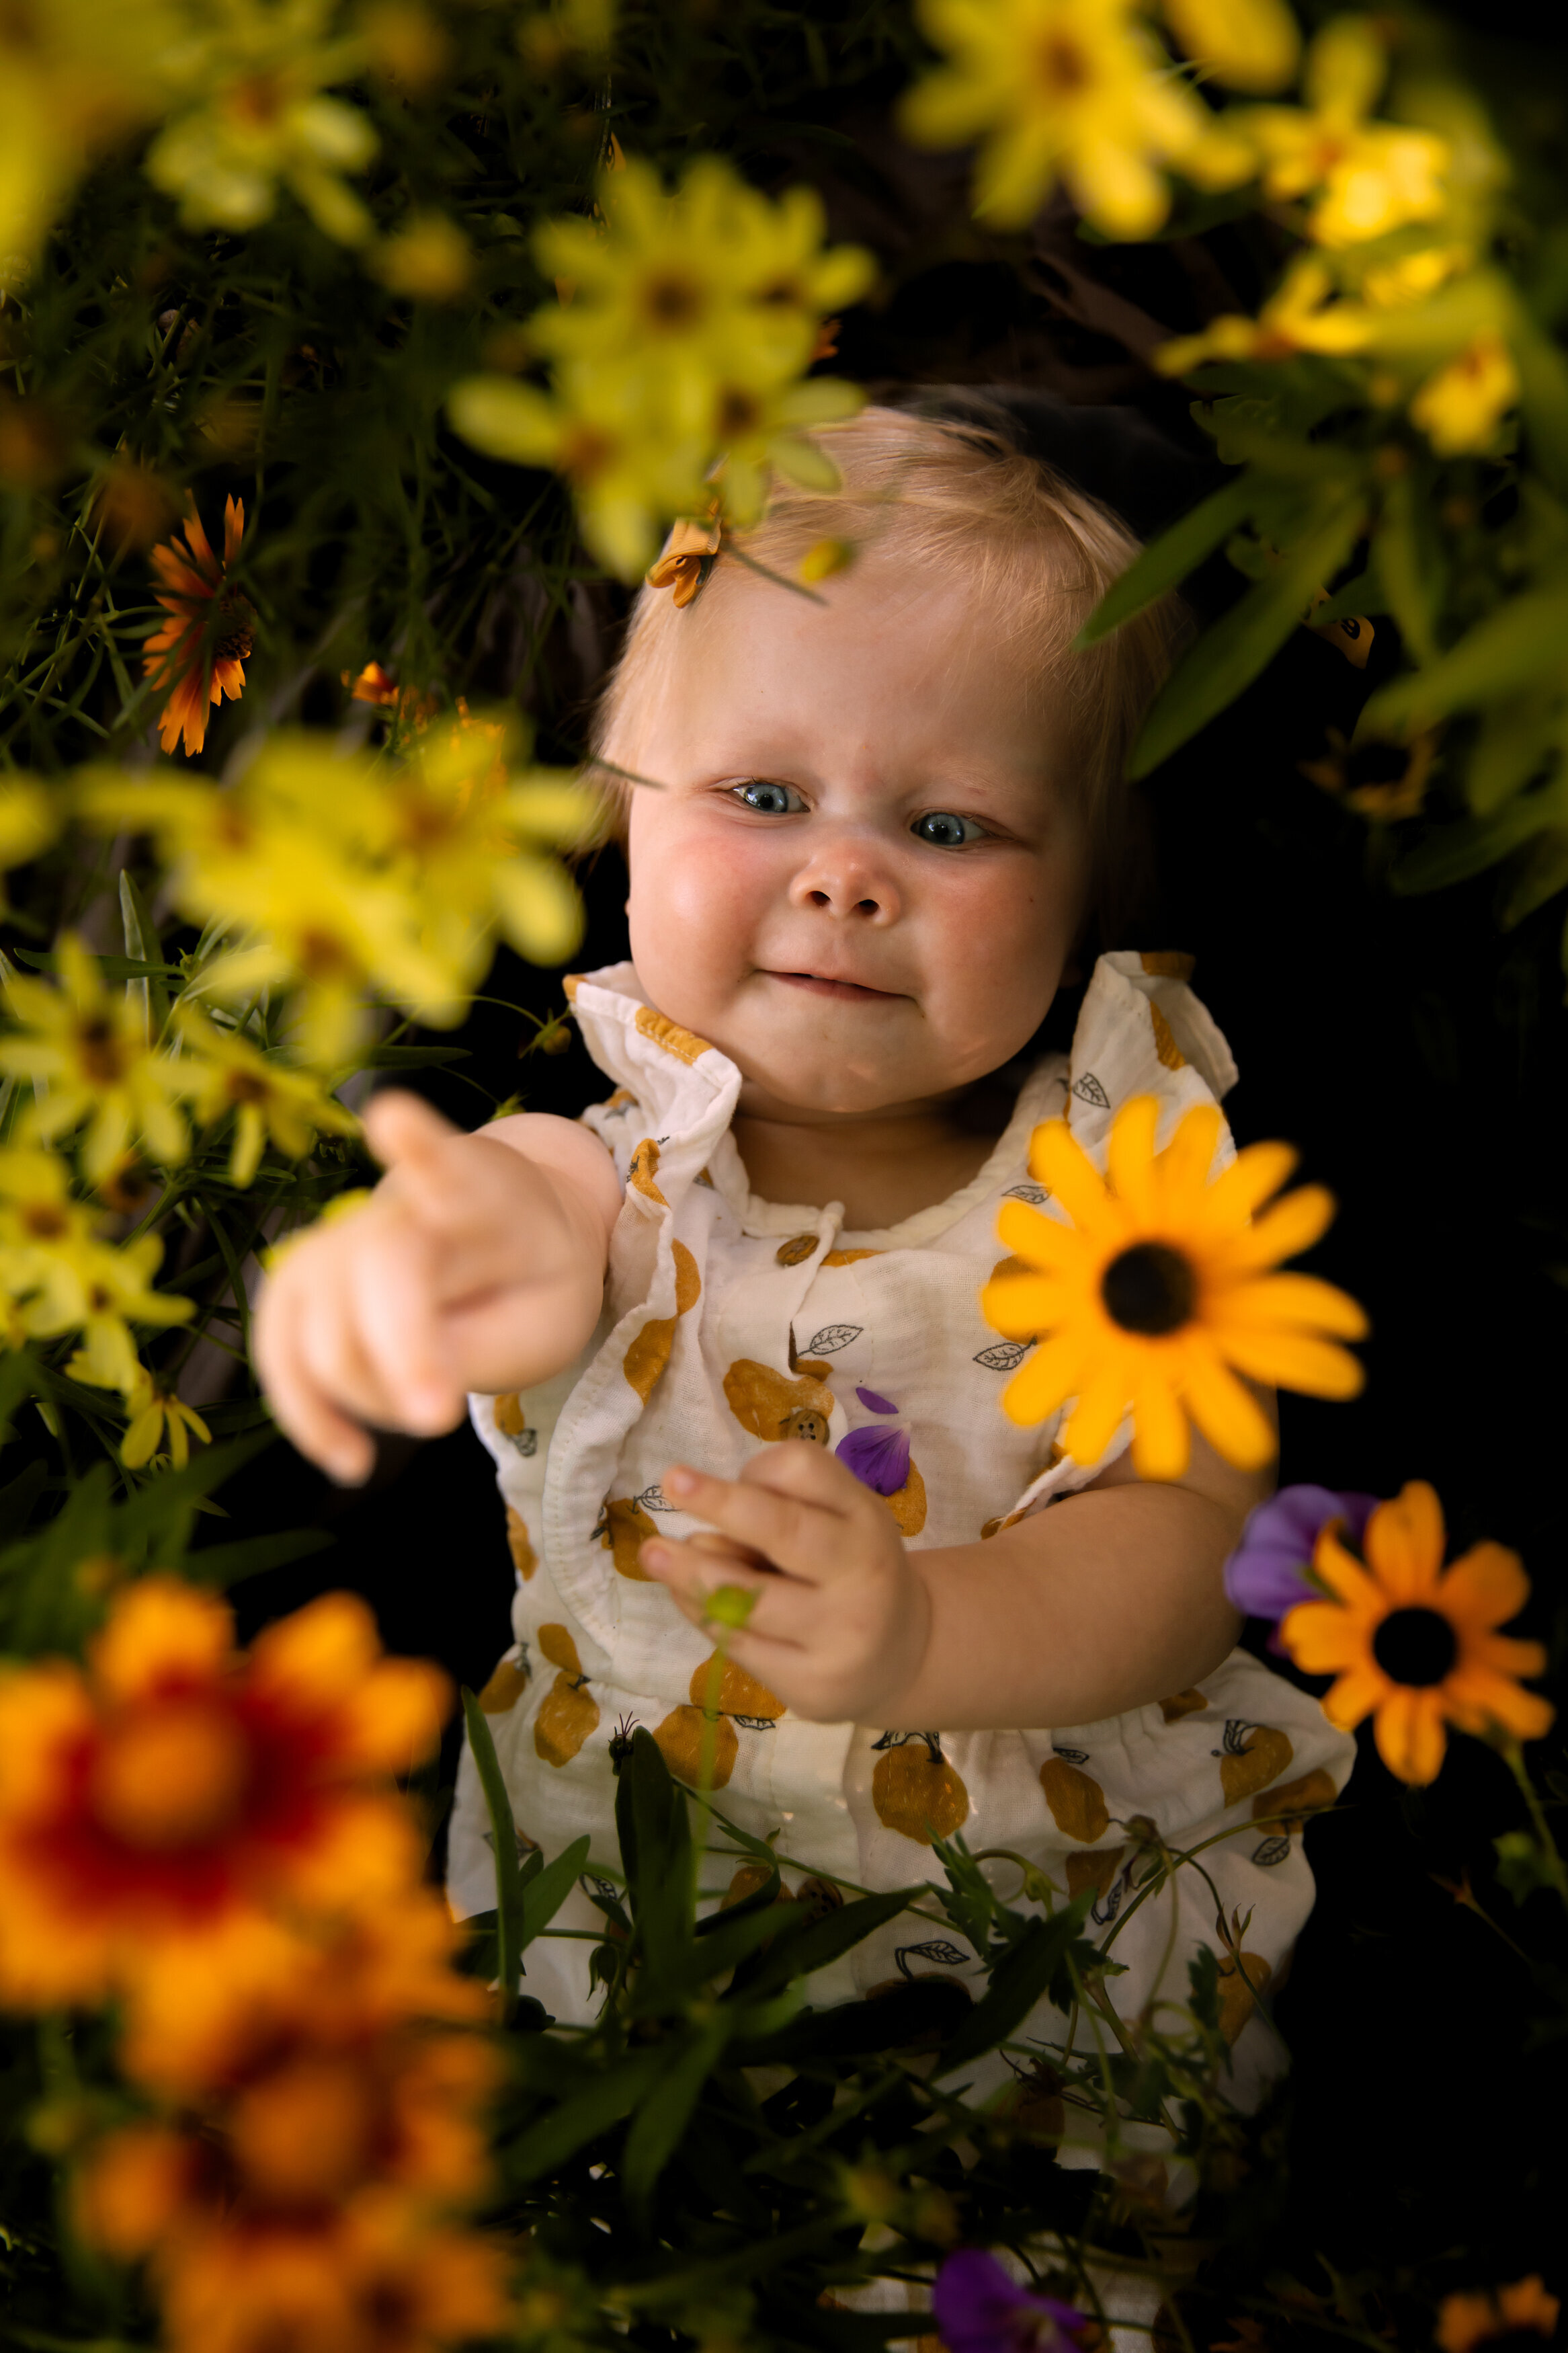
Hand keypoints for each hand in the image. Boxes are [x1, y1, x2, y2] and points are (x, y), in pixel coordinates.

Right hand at [254, 1091, 615, 1484]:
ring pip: (315, 1309)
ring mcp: (344, 1233)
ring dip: (360, 1389)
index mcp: (486, 1199)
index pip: (448, 1165)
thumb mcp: (549, 1321)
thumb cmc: (538, 1283)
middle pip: (373, 1262)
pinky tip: (349, 1456)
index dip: (416, 1145)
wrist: (520, 1244)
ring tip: (430, 1416)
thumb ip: (481, 1346)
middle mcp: (404, 1204)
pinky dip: (305, 1408)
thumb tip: (398, 1386)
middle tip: (439, 1420)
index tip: (391, 1119)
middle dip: (396, 1349)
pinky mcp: (307, 1274)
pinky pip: (279, 1338)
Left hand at [639, 1445, 930, 1724]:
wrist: (901, 1658)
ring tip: (653, 1554)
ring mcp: (838, 1635)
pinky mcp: (810, 1685)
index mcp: (867, 1519)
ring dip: (690, 1572)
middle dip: (723, 1504)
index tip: (732, 1473)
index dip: (760, 1469)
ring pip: (748, 1598)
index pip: (807, 1473)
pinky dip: (703, 1614)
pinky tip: (686, 1597)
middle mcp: (862, 1574)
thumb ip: (780, 1511)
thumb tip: (702, 1540)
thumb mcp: (837, 1522)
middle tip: (673, 1482)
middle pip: (784, 1529)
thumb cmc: (850, 1570)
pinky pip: (739, 1645)